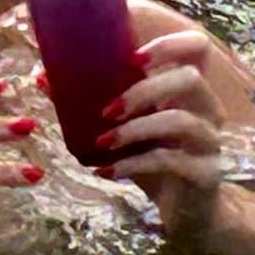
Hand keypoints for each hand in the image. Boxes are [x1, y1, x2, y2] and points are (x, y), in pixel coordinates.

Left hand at [101, 32, 232, 239]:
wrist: (186, 210)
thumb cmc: (155, 161)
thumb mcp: (126, 130)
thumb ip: (95, 103)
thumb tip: (43, 77)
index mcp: (190, 90)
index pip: (197, 47)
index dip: (169, 44)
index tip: (132, 57)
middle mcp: (208, 109)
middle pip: (190, 78)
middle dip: (144, 89)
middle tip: (107, 109)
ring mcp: (210, 141)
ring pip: (180, 120)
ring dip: (135, 129)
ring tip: (102, 142)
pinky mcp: (207, 171)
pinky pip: (170, 161)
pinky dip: (133, 164)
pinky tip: (108, 172)